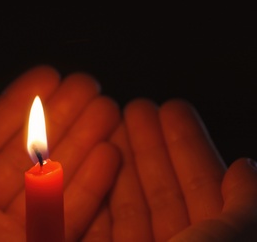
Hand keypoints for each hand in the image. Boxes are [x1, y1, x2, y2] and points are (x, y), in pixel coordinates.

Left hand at [0, 66, 119, 240]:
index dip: (20, 104)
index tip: (47, 79)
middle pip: (30, 153)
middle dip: (61, 117)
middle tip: (87, 87)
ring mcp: (7, 235)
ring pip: (56, 179)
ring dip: (85, 143)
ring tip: (108, 111)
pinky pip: (71, 216)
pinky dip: (95, 184)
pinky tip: (111, 153)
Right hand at [83, 99, 256, 240]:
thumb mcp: (236, 238)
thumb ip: (246, 204)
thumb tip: (246, 167)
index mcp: (214, 241)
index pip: (202, 185)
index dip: (187, 144)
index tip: (172, 110)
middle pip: (161, 188)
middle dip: (149, 144)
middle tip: (137, 108)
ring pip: (130, 203)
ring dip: (121, 161)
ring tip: (113, 125)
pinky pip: (100, 223)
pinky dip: (95, 191)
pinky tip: (95, 161)